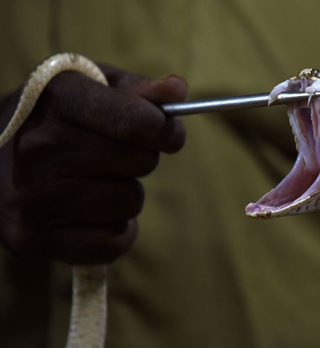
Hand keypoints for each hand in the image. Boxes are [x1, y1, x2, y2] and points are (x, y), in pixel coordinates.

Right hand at [0, 65, 186, 263]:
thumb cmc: (51, 119)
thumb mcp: (88, 88)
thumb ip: (136, 89)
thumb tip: (178, 91)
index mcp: (55, 100)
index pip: (134, 120)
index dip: (164, 129)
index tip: (168, 134)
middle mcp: (39, 147)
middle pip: (141, 161)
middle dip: (141, 157)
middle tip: (115, 155)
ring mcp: (31, 196)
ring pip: (131, 202)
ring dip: (126, 194)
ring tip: (93, 181)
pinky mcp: (30, 238)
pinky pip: (114, 242)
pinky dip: (116, 231)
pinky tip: (91, 213)